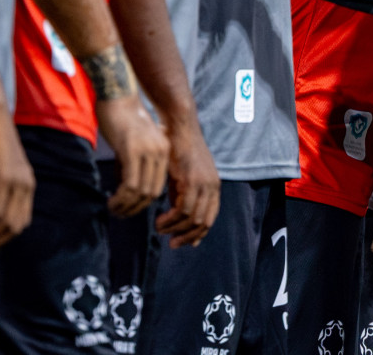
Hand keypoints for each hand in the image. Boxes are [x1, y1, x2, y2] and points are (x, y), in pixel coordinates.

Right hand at [98, 95, 169, 216]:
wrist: (117, 96)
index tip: (128, 208)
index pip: (158, 187)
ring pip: (140, 192)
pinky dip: (121, 198)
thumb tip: (129, 190)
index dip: (143, 203)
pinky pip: (130, 184)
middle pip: (152, 193)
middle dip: (135, 209)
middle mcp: (160, 152)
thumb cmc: (122, 118)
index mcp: (164, 151)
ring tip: (113, 209)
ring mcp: (147, 151)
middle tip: (119, 213)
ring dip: (126, 206)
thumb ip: (136, 163)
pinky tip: (111, 201)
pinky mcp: (132, 150)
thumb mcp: (135, 143)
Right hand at [155, 117, 220, 248]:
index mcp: (213, 186)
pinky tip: (159, 220)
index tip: (182, 242)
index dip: (197, 233)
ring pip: (191, 218)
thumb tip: (181, 219)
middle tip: (171, 243)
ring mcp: (203, 184)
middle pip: (203, 222)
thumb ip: (183, 196)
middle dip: (186, 236)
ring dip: (174, 229)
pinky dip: (170, 219)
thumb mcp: (183, 177)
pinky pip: (182, 209)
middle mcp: (212, 186)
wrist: (177, 128)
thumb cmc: (177, 150)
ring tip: (160, 228)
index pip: (210, 218)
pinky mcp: (191, 180)